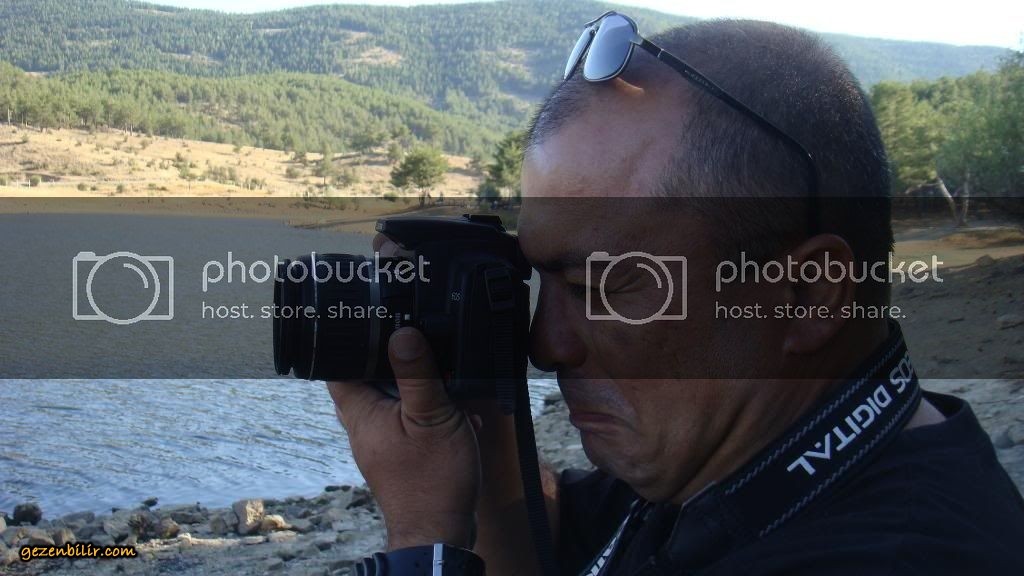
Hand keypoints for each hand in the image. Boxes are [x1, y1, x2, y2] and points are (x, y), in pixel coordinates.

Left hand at [327, 327, 481, 549]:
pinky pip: (410, 421)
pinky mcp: (400, 455)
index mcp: (360, 412)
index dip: (350, 339)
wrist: (439, 534)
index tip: (371, 320)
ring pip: (392, 399)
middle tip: (419, 345)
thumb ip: (416, 374)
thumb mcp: (431, 417)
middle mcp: (364, 426)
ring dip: (419, 388)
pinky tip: (457, 414)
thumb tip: (403, 334)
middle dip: (394, 361)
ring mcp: (381, 442)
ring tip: (445, 382)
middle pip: (367, 378)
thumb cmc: (432, 480)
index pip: (337, 364)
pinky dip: (430, 414)